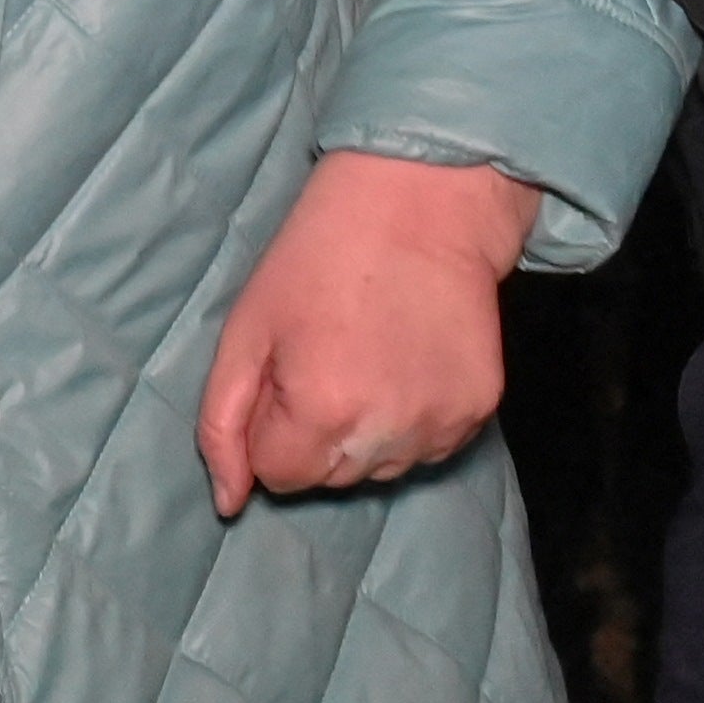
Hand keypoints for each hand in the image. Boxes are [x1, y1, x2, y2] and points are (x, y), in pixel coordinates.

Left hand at [197, 152, 545, 517]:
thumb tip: (229, 502)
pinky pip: (429, 445)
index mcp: (321, 411)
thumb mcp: (247, 328)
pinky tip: (408, 359)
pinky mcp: (480, 410)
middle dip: (316, 432)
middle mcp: (386, 433)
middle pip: (331, 477)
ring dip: (366, 430)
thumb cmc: (319, 255)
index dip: (273, 424)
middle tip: (328, 355)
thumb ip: (223, 424)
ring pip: (380, 468)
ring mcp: (441, 425)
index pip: (278, 475)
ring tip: (370, 355)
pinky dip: (413, 417)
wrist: (423, 201)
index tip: (287, 370)